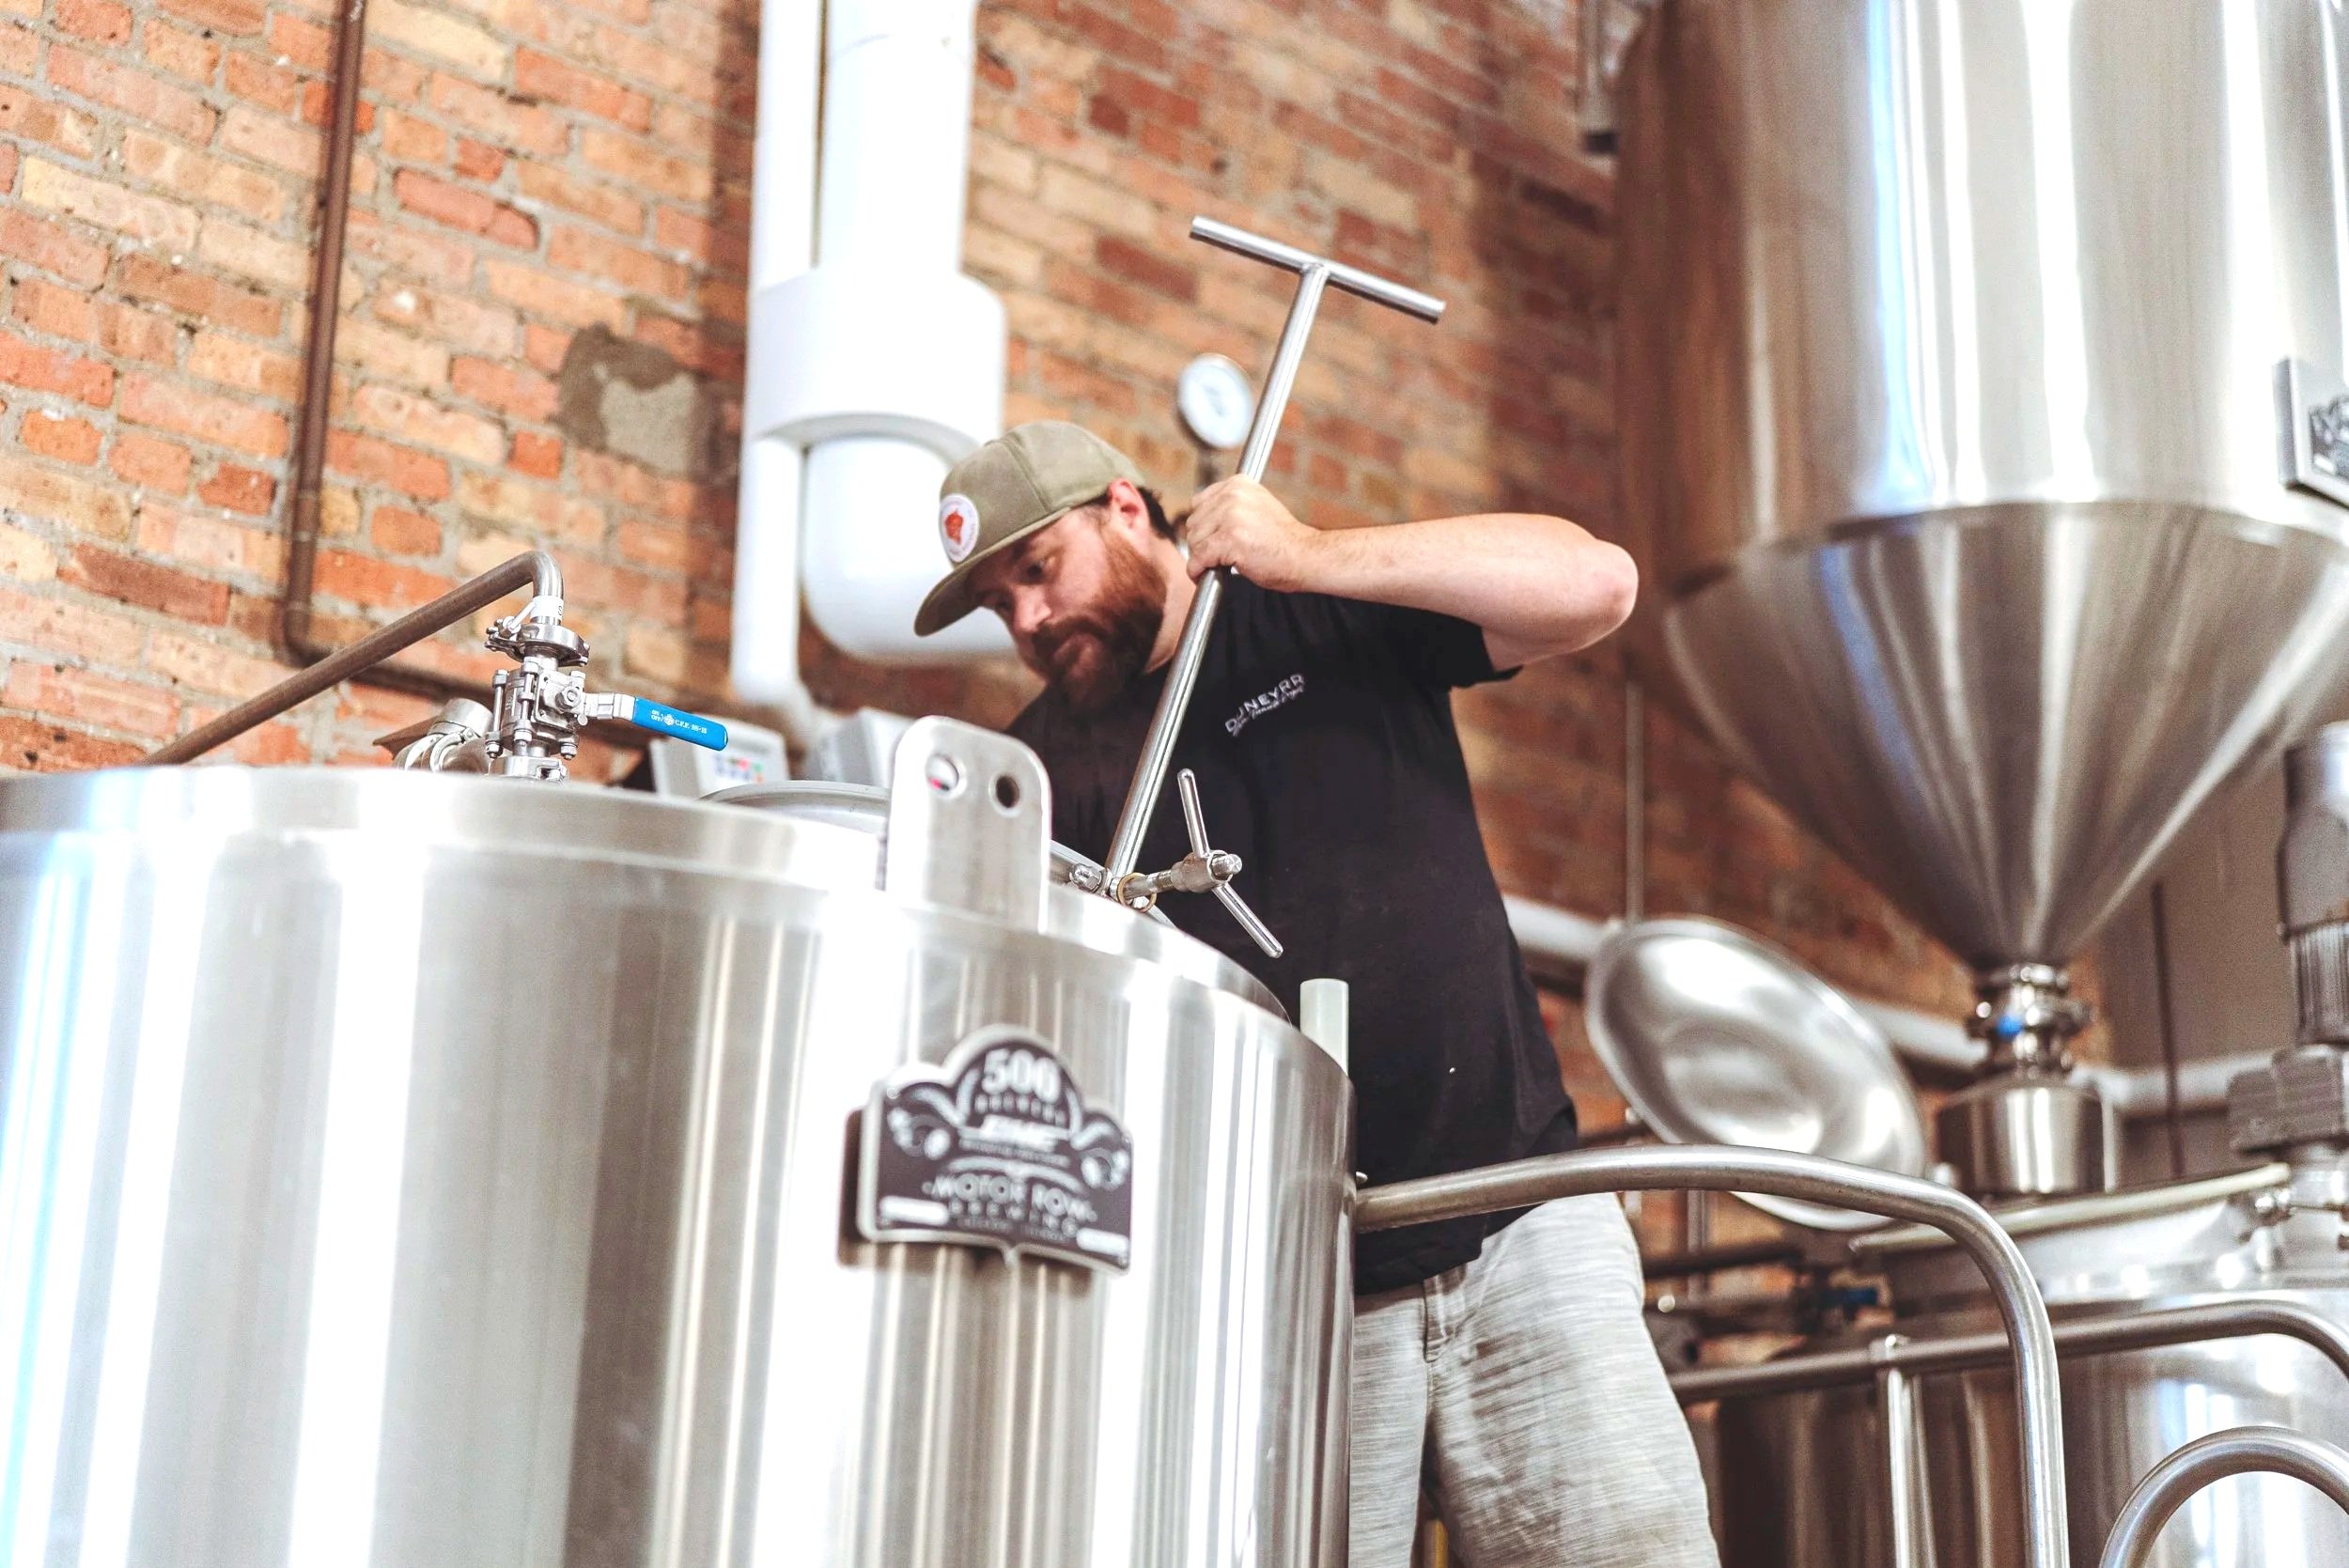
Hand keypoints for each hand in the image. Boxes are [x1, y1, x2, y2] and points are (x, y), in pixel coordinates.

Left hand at [1183, 476, 1325, 591]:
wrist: (1305, 556)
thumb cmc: (1283, 540)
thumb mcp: (1256, 508)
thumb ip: (1231, 507)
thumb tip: (1200, 520)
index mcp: (1239, 483)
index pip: (1199, 503)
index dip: (1204, 526)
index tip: (1212, 539)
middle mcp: (1233, 494)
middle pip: (1193, 522)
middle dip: (1202, 543)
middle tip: (1217, 557)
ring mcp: (1231, 516)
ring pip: (1195, 541)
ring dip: (1201, 558)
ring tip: (1218, 565)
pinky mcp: (1229, 539)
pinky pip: (1198, 558)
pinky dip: (1197, 571)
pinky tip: (1204, 575)